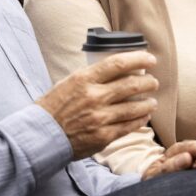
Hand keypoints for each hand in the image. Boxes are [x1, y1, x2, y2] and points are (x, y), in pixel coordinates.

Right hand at [37, 51, 158, 158]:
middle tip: (153, 82)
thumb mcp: (69, 82)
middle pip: (131, 85)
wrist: (42, 135)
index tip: (151, 59)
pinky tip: (144, 117)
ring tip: (153, 102)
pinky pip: (128, 126)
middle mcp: (94, 96)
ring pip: (134, 107)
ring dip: (148, 103)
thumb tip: (117, 70)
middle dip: (148, 82)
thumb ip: (92, 77)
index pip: (118, 63)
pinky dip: (140, 120)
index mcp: (84, 79)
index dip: (139, 59)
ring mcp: (100, 117)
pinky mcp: (103, 136)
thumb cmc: (54, 107)